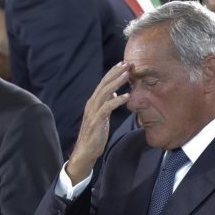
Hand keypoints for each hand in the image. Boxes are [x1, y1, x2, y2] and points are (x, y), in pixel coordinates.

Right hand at [66, 62, 130, 184]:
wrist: (86, 151)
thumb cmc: (95, 135)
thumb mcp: (103, 116)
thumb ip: (107, 104)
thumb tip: (114, 93)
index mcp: (94, 102)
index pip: (104, 83)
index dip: (113, 72)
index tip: (124, 64)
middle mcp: (92, 103)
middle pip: (104, 84)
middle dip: (116, 72)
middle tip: (128, 63)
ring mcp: (93, 111)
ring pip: (105, 92)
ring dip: (117, 82)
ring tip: (127, 74)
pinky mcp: (96, 121)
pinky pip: (107, 107)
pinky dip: (117, 100)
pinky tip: (127, 96)